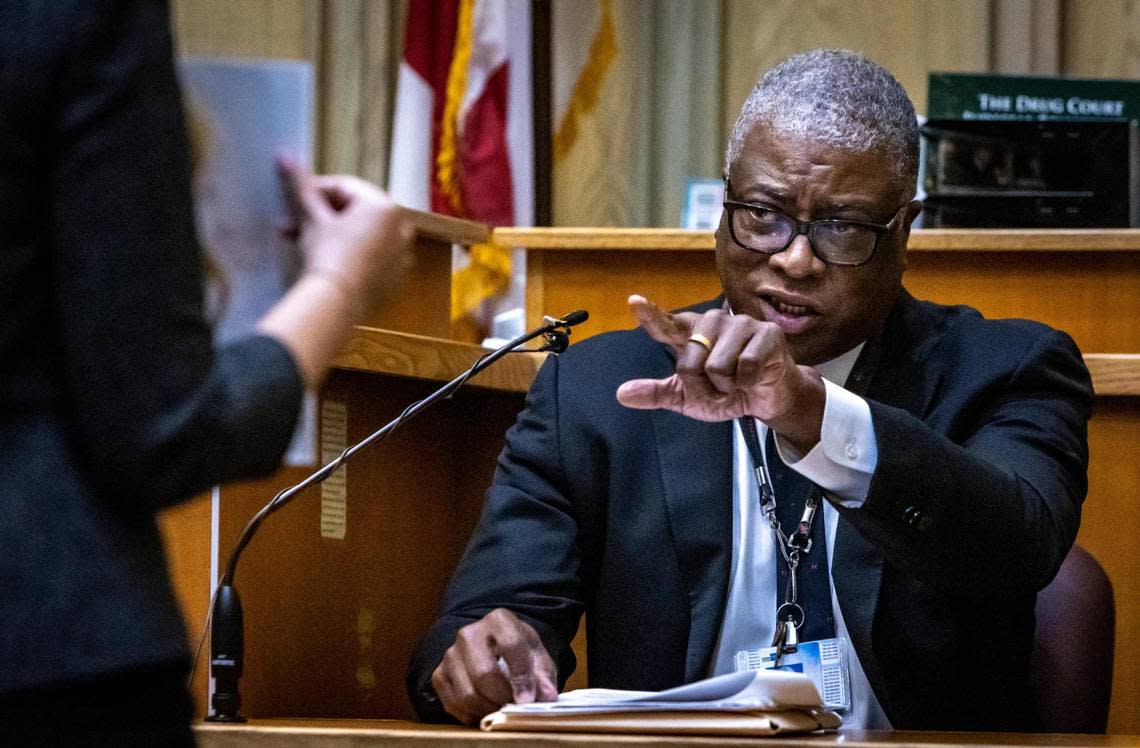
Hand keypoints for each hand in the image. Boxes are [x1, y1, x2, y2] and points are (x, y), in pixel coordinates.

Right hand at [277, 160, 413, 316]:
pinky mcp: (397, 278)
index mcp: (384, 205)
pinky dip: (354, 256)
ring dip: (334, 236)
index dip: (314, 191)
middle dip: (321, 217)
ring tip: (304, 244)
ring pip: (364, 235)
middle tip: (292, 225)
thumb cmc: (327, 252)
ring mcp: (402, 254)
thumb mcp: (312, 218)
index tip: (293, 201)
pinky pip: (373, 258)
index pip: (344, 187)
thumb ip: (301, 186)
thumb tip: (284, 156)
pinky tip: (330, 263)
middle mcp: (401, 226)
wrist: (338, 301)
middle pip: (355, 212)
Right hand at [431, 608, 557, 725]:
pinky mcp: (439, 675)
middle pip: (484, 674)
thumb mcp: (536, 655)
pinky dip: (472, 715)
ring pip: (467, 693)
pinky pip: (453, 704)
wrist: (491, 648)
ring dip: (488, 710)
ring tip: (501, 711)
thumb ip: (543, 674)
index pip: (510, 645)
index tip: (528, 699)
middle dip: (502, 697)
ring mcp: (450, 654)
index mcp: (499, 620)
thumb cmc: (516, 651)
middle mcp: (469, 633)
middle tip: (514, 708)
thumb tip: (546, 697)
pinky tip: (485, 710)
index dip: (521, 676)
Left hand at [615, 295, 825, 452]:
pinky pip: (744, 367)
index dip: (650, 315)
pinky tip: (754, 378)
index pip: (666, 325)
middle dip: (702, 387)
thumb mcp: (687, 398)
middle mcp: (713, 322)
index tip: (634, 302)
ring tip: (737, 382)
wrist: (765, 399)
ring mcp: (740, 324)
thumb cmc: (726, 391)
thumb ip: (656, 393)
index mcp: (690, 333)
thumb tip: (621, 393)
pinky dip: (747, 383)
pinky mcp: (766, 334)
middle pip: (689, 363)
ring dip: (726, 387)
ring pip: (716, 367)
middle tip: (719, 387)